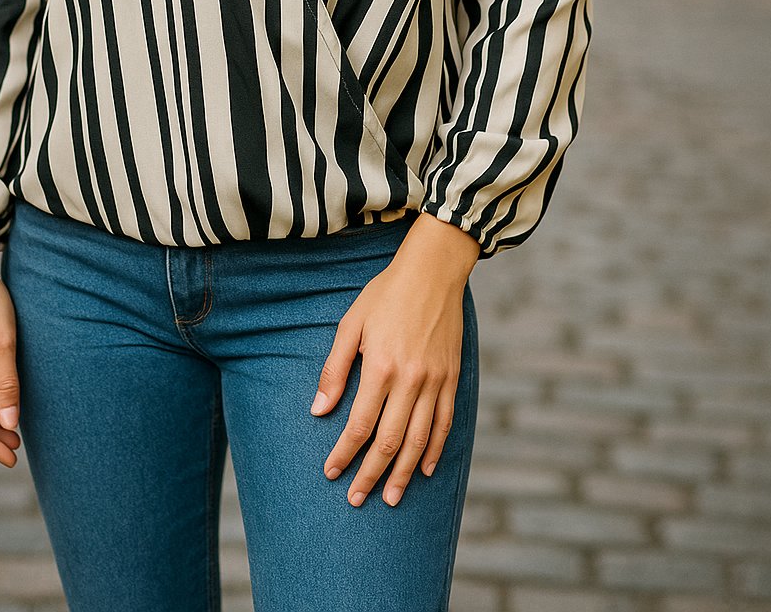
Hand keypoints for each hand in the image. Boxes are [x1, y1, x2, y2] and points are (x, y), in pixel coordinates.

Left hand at [310, 215, 477, 507]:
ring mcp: (436, 381)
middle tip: (356, 499)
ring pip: (420, 440)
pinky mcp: (452, 378)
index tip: (331, 472)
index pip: (359, 424)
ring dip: (402, 473)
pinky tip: (425, 469)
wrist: (433, 271)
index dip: (344, 453)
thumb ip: (335, 368)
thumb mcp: (351, 323)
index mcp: (381, 366)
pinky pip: (445, 423)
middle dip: (370, 474)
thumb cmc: (386, 294)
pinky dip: (435, 450)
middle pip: (389, 441)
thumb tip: (318, 410)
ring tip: (390, 497)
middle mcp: (411, 379)